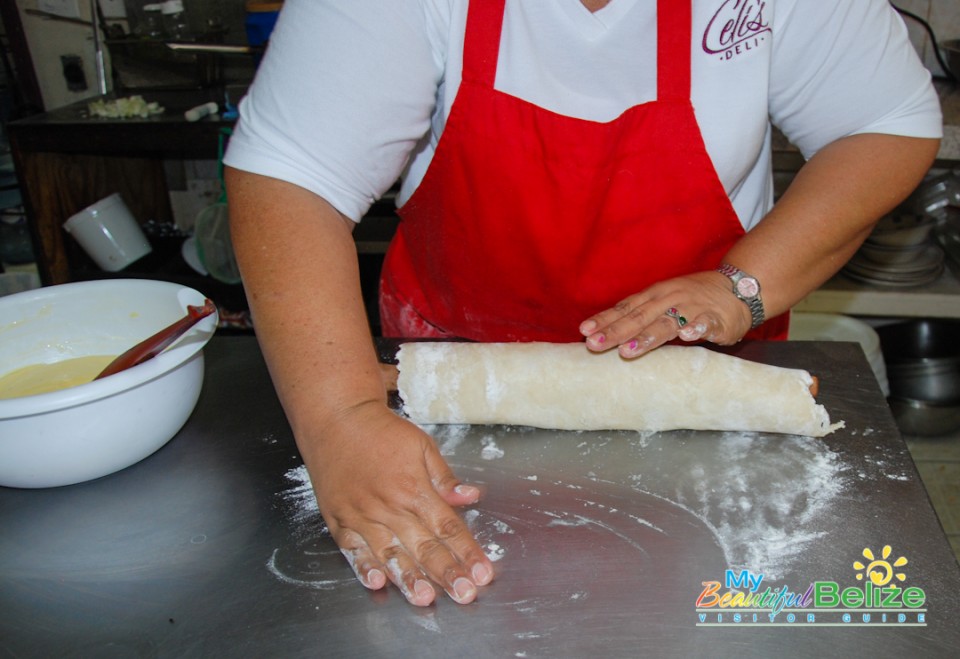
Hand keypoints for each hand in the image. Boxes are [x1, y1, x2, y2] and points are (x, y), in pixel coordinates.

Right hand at [303, 401, 494, 605]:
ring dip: (409, 578)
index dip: (467, 551)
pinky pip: (352, 550)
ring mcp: (362, 515)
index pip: (447, 527)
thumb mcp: (421, 445)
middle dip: (447, 572)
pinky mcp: (339, 520)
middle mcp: (389, 505)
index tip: (483, 573)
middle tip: (465, 594)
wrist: (335, 419)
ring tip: (425, 598)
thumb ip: (444, 477)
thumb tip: (471, 497)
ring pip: (389, 553)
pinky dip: (364, 567)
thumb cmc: (380, 431)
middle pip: (423, 546)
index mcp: (414, 487)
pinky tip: (378, 583)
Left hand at [578, 271, 751, 357]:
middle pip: (638, 317)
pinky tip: (687, 336)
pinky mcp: (715, 318)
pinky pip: (705, 323)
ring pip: (667, 322)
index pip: (625, 308)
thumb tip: (605, 331)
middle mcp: (669, 299)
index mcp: (654, 296)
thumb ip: (638, 315)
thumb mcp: (662, 301)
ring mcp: (692, 308)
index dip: (605, 320)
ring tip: (629, 350)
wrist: (739, 288)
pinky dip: (697, 328)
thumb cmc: (692, 298)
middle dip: (615, 332)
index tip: (584, 332)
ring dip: (647, 337)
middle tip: (595, 345)